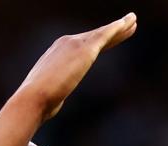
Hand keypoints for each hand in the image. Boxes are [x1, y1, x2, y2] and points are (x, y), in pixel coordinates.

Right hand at [15, 13, 136, 122]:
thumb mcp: (47, 95)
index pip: (84, 45)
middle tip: (128, 24)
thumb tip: (52, 103)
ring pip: (103, 33)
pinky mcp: (85, 50)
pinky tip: (128, 23)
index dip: (100, 42)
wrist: (33, 97)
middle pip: (95, 36)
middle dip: (113, 31)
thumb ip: (54, 93)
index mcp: (57, 53)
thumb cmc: (37, 102)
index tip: (111, 39)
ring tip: (133, 21)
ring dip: (120, 27)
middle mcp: (66, 43)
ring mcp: (75, 44)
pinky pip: (105, 35)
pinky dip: (117, 28)